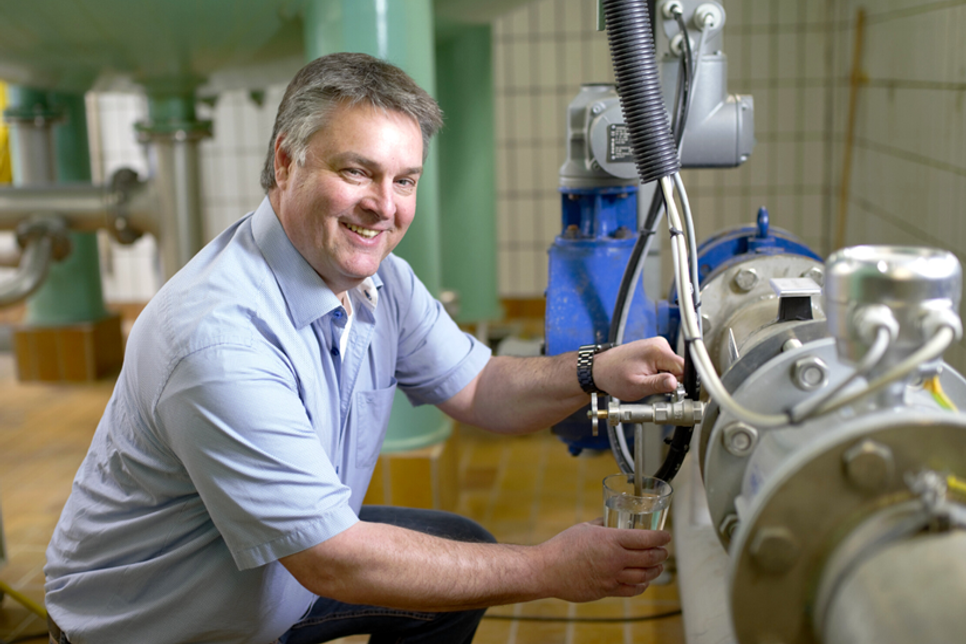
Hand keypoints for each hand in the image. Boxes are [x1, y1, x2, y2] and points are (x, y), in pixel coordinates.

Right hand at [534, 520, 669, 601]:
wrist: (548, 570)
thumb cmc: (563, 546)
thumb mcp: (585, 527)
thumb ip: (603, 524)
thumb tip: (613, 520)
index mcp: (611, 540)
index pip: (646, 539)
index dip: (661, 537)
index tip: (666, 536)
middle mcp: (615, 559)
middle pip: (649, 558)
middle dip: (661, 554)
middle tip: (663, 551)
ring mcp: (612, 577)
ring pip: (644, 576)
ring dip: (655, 570)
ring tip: (657, 566)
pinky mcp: (606, 590)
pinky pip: (631, 590)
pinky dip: (642, 586)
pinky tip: (643, 581)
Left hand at [593, 337, 684, 400]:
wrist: (600, 369)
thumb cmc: (613, 376)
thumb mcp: (637, 386)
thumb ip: (658, 385)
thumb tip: (676, 383)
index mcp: (657, 351)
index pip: (684, 368)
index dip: (680, 383)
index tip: (671, 391)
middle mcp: (659, 344)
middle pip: (679, 367)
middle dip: (671, 380)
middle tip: (652, 387)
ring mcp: (657, 345)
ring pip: (673, 367)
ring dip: (664, 377)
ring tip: (646, 380)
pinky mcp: (654, 349)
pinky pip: (666, 364)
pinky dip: (659, 373)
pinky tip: (646, 375)